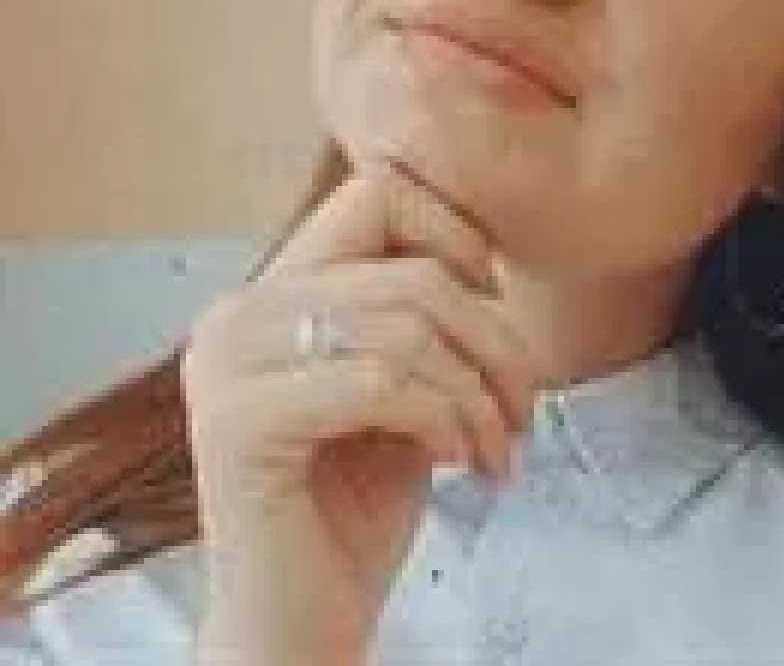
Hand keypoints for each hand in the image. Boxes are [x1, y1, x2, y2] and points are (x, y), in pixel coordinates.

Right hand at [182, 163, 543, 662]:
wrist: (301, 623)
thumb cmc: (356, 504)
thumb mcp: (398, 383)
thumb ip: (413, 313)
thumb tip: (482, 255)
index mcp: (271, 293)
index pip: (374, 193)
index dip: (451, 231)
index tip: (493, 296)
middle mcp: (236, 315)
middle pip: (407, 270)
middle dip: (493, 338)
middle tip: (523, 404)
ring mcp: (228, 365)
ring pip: (404, 326)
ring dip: (479, 391)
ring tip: (496, 443)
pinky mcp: (238, 423)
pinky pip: (382, 383)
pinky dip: (446, 420)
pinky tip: (461, 463)